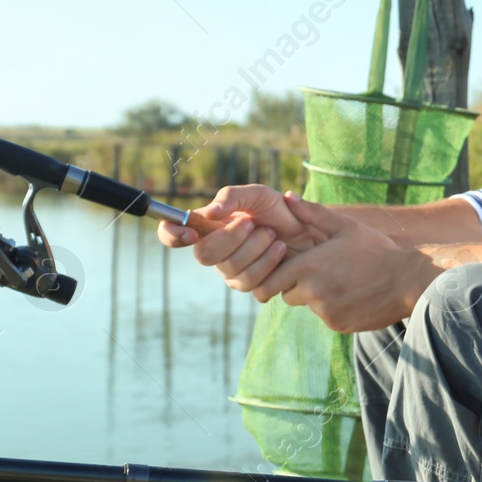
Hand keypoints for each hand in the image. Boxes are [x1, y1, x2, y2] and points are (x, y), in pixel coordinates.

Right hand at [157, 185, 328, 295]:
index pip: (171, 234)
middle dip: (232, 238)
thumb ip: (231, 197)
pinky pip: (250, 284)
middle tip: (253, 224)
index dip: (172, 234)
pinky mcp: (252, 287)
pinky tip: (280, 250)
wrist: (310, 230)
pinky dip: (269, 263)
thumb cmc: (279, 210)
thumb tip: (208, 213)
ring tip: (273, 236)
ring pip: (229, 270)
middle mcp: (214, 252)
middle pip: (204, 254)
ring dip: (256, 248)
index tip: (191, 231)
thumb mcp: (257, 194)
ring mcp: (231, 272)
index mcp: (208, 227)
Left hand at [254, 192, 439, 332]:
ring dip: (316, 297)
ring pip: (308, 306)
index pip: (272, 278)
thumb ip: (312, 213)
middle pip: (285, 294)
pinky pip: (326, 317)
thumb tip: (287, 196)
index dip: (279, 271)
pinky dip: (334, 308)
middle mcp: (312, 292)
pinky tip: (354, 294)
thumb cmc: (376, 250)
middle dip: (295, 285)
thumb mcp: (346, 226)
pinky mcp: (337, 324)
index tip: (292, 264)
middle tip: (319, 273)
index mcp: (308, 267)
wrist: (407, 280)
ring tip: (342, 281)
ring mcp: (325, 311)